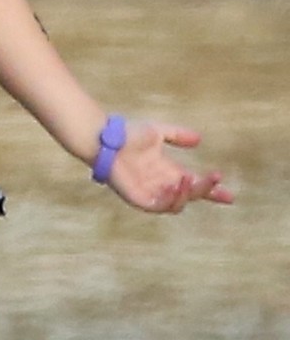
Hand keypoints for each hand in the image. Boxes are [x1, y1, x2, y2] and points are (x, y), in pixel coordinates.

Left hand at [107, 121, 233, 213]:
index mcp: (168, 171)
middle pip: (191, 195)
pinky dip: (171, 199)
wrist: (108, 138)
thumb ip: (178, 136)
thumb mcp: (159, 133)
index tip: (230, 196)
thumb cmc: (128, 134)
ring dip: (189, 193)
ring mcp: (150, 193)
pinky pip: (159, 207)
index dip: (212, 191)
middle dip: (207, 190)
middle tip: (216, 177)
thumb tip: (199, 139)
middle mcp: (162, 184)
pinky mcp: (138, 199)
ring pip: (178, 204)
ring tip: (191, 178)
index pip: (195, 185)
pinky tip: (176, 185)